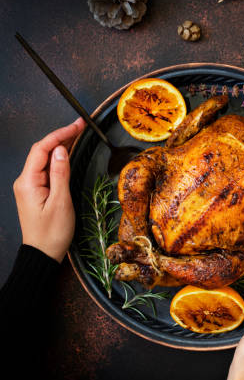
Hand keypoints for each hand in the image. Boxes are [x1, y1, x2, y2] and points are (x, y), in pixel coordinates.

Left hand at [13, 118, 85, 261]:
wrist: (43, 254)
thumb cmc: (52, 232)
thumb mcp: (61, 202)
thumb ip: (60, 174)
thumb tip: (61, 150)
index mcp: (28, 182)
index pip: (43, 149)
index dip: (60, 134)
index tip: (77, 125)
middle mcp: (25, 181)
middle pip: (42, 151)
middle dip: (61, 136)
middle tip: (81, 126)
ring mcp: (30, 186)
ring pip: (45, 159)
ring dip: (60, 145)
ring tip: (78, 134)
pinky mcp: (36, 191)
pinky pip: (47, 169)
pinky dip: (59, 158)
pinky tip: (69, 153)